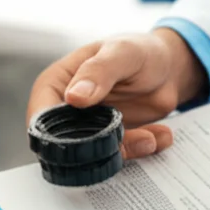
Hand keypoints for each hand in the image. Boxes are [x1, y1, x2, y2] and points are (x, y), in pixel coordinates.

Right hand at [27, 29, 205, 159]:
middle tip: (132, 138)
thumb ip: (99, 72)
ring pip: (95, 157)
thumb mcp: (121, 52)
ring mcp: (88, 131)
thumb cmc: (140, 51)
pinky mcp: (111, 143)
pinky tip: (160, 135)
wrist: (169, 68)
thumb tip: (73, 97)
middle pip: (66, 145)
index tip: (88, 139)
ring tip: (152, 137)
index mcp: (55, 85)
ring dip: (126, 150)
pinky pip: (120, 158)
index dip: (56, 135)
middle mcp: (66, 112)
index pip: (40, 118)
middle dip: (99, 148)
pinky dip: (142, 151)